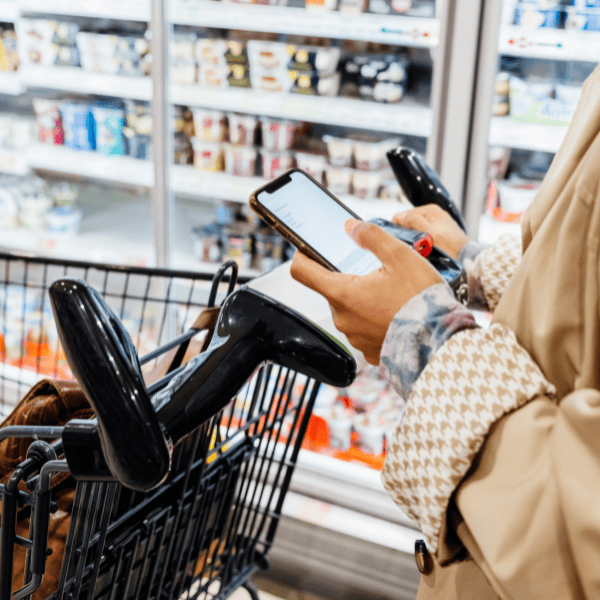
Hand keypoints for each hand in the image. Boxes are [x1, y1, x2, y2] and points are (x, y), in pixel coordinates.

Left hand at [290, 219, 442, 364]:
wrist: (441, 340)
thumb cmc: (421, 299)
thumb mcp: (400, 256)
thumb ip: (371, 236)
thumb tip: (350, 227)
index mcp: (342, 293)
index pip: (302, 272)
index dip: (302, 256)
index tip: (309, 250)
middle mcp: (342, 319)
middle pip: (330, 289)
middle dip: (347, 278)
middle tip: (374, 273)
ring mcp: (354, 337)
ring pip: (348, 309)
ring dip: (362, 299)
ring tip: (390, 295)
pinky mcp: (369, 350)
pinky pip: (363, 329)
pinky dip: (374, 319)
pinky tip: (393, 314)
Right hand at [392, 204, 469, 258]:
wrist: (467, 259)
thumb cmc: (450, 247)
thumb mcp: (431, 233)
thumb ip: (415, 222)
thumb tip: (399, 216)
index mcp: (430, 210)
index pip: (403, 214)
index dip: (397, 226)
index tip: (396, 239)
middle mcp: (433, 213)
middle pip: (409, 221)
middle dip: (406, 232)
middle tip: (408, 246)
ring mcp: (436, 222)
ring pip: (415, 229)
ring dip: (413, 238)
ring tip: (416, 248)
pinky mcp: (438, 231)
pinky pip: (422, 234)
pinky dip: (420, 241)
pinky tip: (423, 249)